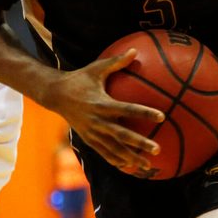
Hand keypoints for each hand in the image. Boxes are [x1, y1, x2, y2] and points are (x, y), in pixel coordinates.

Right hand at [42, 49, 163, 171]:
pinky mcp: (88, 139)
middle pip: (122, 135)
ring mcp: (92, 133)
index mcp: (102, 103)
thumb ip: (117, 62)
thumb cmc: (79, 79)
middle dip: (140, 143)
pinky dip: (116, 160)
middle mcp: (97, 121)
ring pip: (114, 149)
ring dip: (130, 157)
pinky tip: (129, 167)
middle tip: (157, 148)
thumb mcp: (96, 68)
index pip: (127, 109)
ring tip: (147, 165)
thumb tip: (135, 50)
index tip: (162, 116)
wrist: (55, 94)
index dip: (144, 113)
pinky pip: (104, 153)